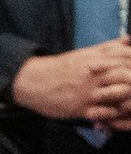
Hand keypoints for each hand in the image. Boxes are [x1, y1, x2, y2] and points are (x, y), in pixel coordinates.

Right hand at [11, 37, 130, 123]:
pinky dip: (116, 113)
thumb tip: (128, 39)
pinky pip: (107, 111)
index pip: (125, 55)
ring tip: (129, 101)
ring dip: (129, 96)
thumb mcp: (84, 54)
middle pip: (126, 72)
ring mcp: (89, 89)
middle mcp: (94, 72)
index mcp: (95, 58)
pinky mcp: (82, 106)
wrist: (32, 81)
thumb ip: (108, 48)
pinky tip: (117, 113)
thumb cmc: (61, 69)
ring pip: (121, 90)